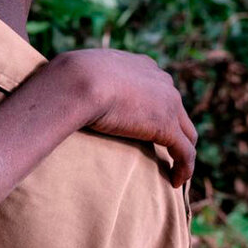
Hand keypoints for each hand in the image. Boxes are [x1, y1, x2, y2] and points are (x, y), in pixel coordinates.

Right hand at [48, 49, 197, 187]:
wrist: (78, 81)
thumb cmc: (69, 76)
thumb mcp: (79, 71)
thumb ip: (83, 79)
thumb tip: (61, 87)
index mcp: (142, 66)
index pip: (159, 89)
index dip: (156, 108)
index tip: (146, 125)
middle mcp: (161, 80)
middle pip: (177, 111)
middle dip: (173, 131)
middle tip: (163, 152)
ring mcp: (168, 104)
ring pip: (186, 133)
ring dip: (181, 152)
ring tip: (174, 170)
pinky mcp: (166, 127)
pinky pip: (185, 153)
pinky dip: (184, 168)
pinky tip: (176, 182)